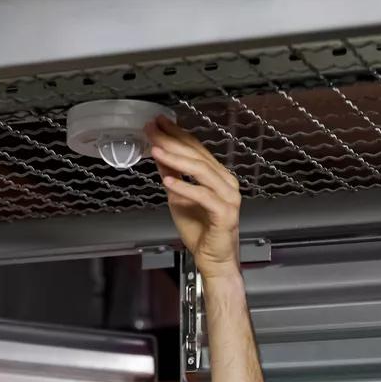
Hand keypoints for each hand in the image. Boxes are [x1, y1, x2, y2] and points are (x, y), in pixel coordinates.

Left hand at [146, 116, 240, 277]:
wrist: (213, 259)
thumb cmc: (200, 230)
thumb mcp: (178, 197)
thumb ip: (171, 174)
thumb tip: (158, 153)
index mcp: (217, 175)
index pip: (196, 148)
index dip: (176, 133)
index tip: (157, 122)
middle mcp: (225, 182)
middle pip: (197, 155)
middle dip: (172, 141)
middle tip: (153, 130)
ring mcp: (228, 196)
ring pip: (201, 171)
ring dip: (176, 160)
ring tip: (156, 151)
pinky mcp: (225, 213)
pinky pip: (204, 196)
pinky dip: (185, 187)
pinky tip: (167, 181)